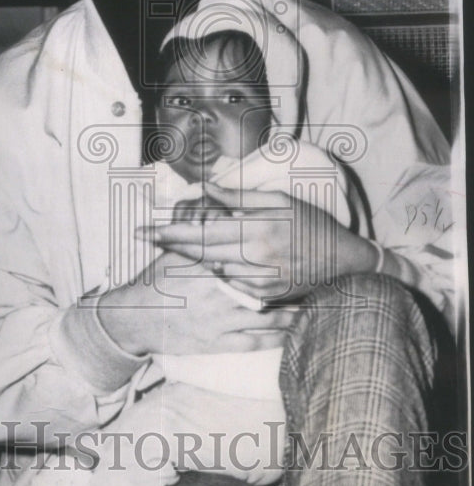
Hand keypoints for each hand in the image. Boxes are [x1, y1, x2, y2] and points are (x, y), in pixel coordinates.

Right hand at [96, 250, 294, 355]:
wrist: (135, 319)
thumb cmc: (154, 282)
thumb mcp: (174, 254)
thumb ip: (199, 239)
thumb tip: (215, 218)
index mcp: (210, 268)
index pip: (248, 260)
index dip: (273, 256)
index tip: (296, 250)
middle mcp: (218, 294)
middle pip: (264, 288)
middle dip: (289, 284)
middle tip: (312, 278)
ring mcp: (219, 320)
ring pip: (265, 317)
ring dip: (290, 313)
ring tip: (310, 306)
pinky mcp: (217, 342)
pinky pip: (254, 342)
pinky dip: (275, 338)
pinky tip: (291, 332)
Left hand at [141, 184, 378, 304]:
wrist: (342, 262)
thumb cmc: (311, 225)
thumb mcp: (279, 201)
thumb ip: (240, 197)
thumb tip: (206, 190)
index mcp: (256, 228)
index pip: (201, 231)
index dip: (169, 232)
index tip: (144, 229)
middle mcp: (254, 256)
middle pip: (198, 252)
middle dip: (168, 244)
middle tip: (142, 236)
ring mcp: (258, 280)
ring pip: (209, 270)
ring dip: (187, 260)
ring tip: (166, 249)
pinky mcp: (262, 296)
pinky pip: (228, 285)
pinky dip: (214, 274)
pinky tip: (204, 266)